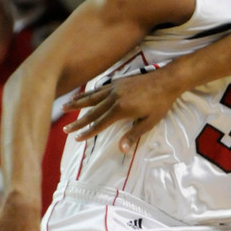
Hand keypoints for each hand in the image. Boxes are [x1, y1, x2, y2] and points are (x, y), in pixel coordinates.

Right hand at [64, 64, 179, 152]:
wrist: (167, 80)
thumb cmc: (160, 104)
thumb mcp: (149, 123)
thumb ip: (133, 135)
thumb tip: (121, 150)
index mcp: (121, 109)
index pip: (100, 124)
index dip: (87, 132)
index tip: (77, 138)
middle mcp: (114, 98)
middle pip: (91, 112)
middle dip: (78, 122)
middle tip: (65, 129)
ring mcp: (114, 88)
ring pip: (90, 97)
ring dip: (76, 104)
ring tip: (63, 108)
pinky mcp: (116, 81)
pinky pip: (97, 89)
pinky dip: (86, 93)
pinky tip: (80, 95)